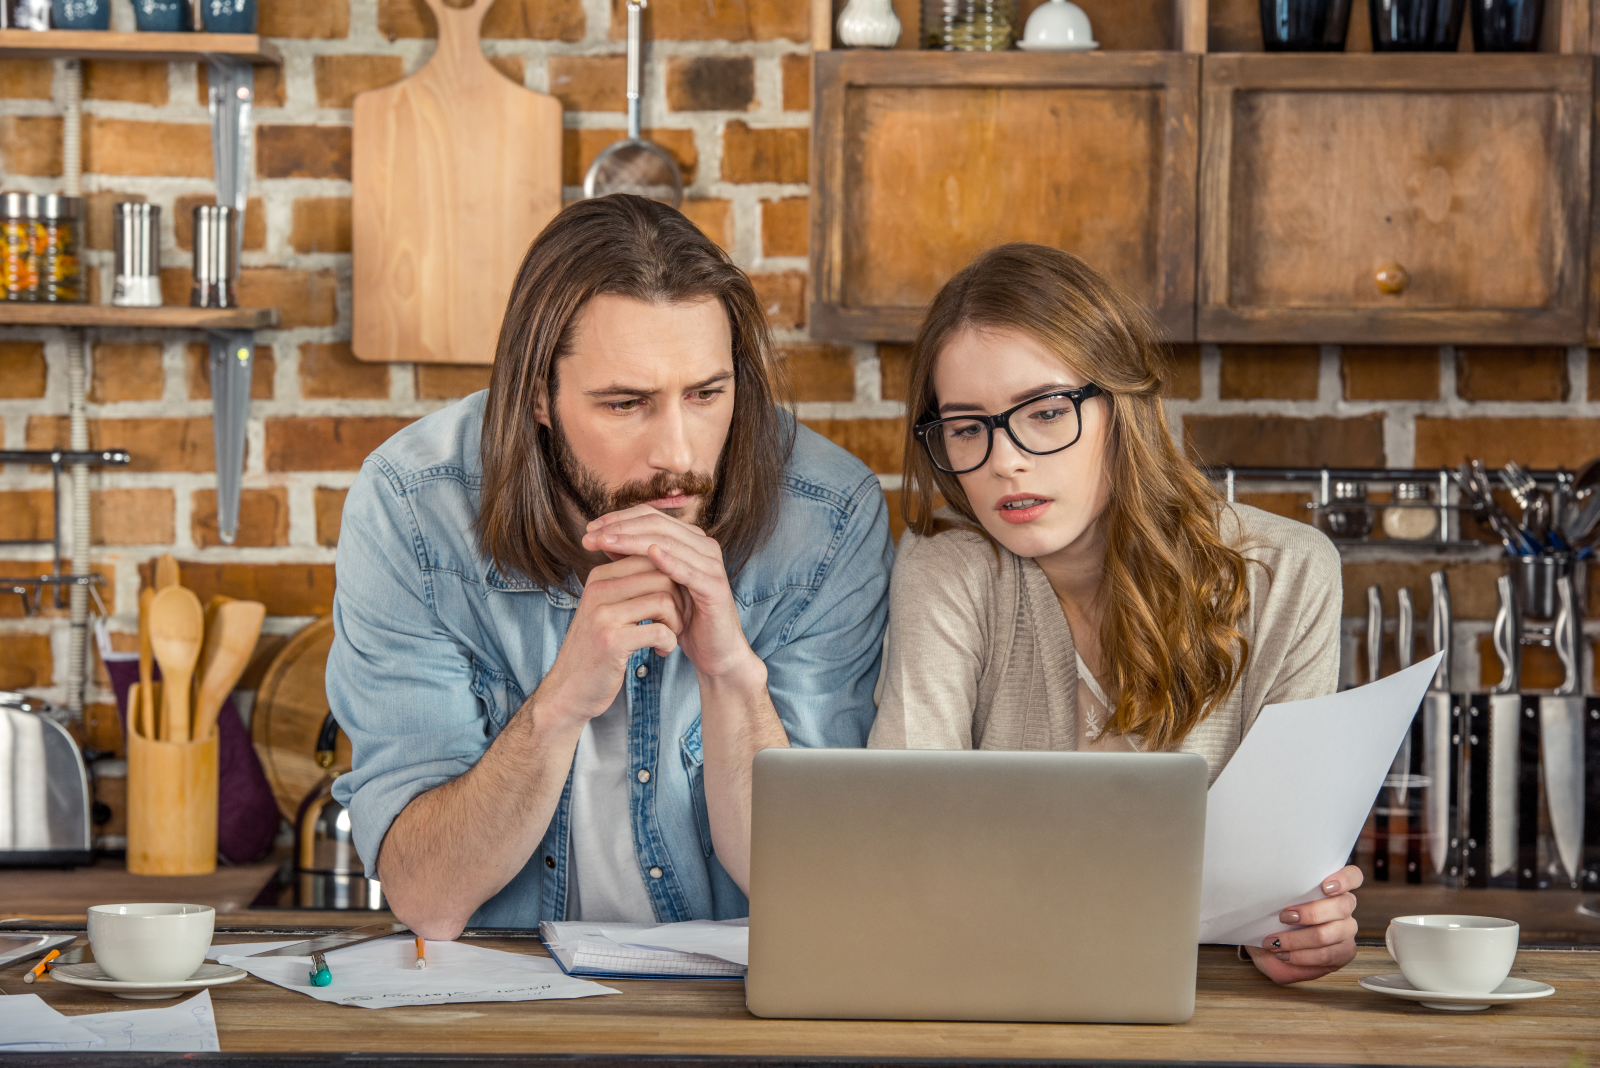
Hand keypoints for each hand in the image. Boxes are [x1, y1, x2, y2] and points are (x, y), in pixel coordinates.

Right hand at [532, 554, 683, 729]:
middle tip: (676, 622)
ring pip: (665, 601)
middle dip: (679, 600)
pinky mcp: (611, 641)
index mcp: (599, 577)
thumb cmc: (596, 649)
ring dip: (676, 623)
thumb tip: (667, 561)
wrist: (569, 690)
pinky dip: (669, 642)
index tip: (674, 603)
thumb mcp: (607, 609)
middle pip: (662, 576)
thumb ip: (629, 586)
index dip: (673, 580)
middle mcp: (598, 590)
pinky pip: (660, 631)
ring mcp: (603, 615)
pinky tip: (661, 651)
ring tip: (668, 637)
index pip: (651, 558)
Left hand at [582, 505, 760, 684]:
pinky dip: (669, 560)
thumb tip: (602, 538)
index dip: (619, 519)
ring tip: (606, 542)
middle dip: (621, 528)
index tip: (589, 529)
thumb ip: (633, 559)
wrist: (712, 651)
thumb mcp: (652, 584)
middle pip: (657, 524)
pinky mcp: (715, 587)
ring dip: (634, 541)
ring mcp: (712, 564)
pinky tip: (649, 555)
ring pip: (669, 543)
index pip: (650, 516)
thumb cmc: (681, 617)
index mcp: (689, 539)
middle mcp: (703, 545)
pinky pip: (689, 571)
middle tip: (591, 535)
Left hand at [1245, 865, 1361, 983]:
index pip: (1352, 876)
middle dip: (1310, 913)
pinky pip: (1326, 955)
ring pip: (1329, 934)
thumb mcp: (1271, 901)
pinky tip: (1284, 954)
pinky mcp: (1344, 952)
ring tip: (1275, 942)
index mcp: (1332, 887)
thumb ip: (1279, 892)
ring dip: (1297, 939)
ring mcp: (1347, 931)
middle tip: (1283, 917)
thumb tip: (1268, 884)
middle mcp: (1344, 907)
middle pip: (1341, 906)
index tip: (1324, 886)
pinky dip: (1301, 956)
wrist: (1268, 945)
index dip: (1344, 879)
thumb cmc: (1270, 917)